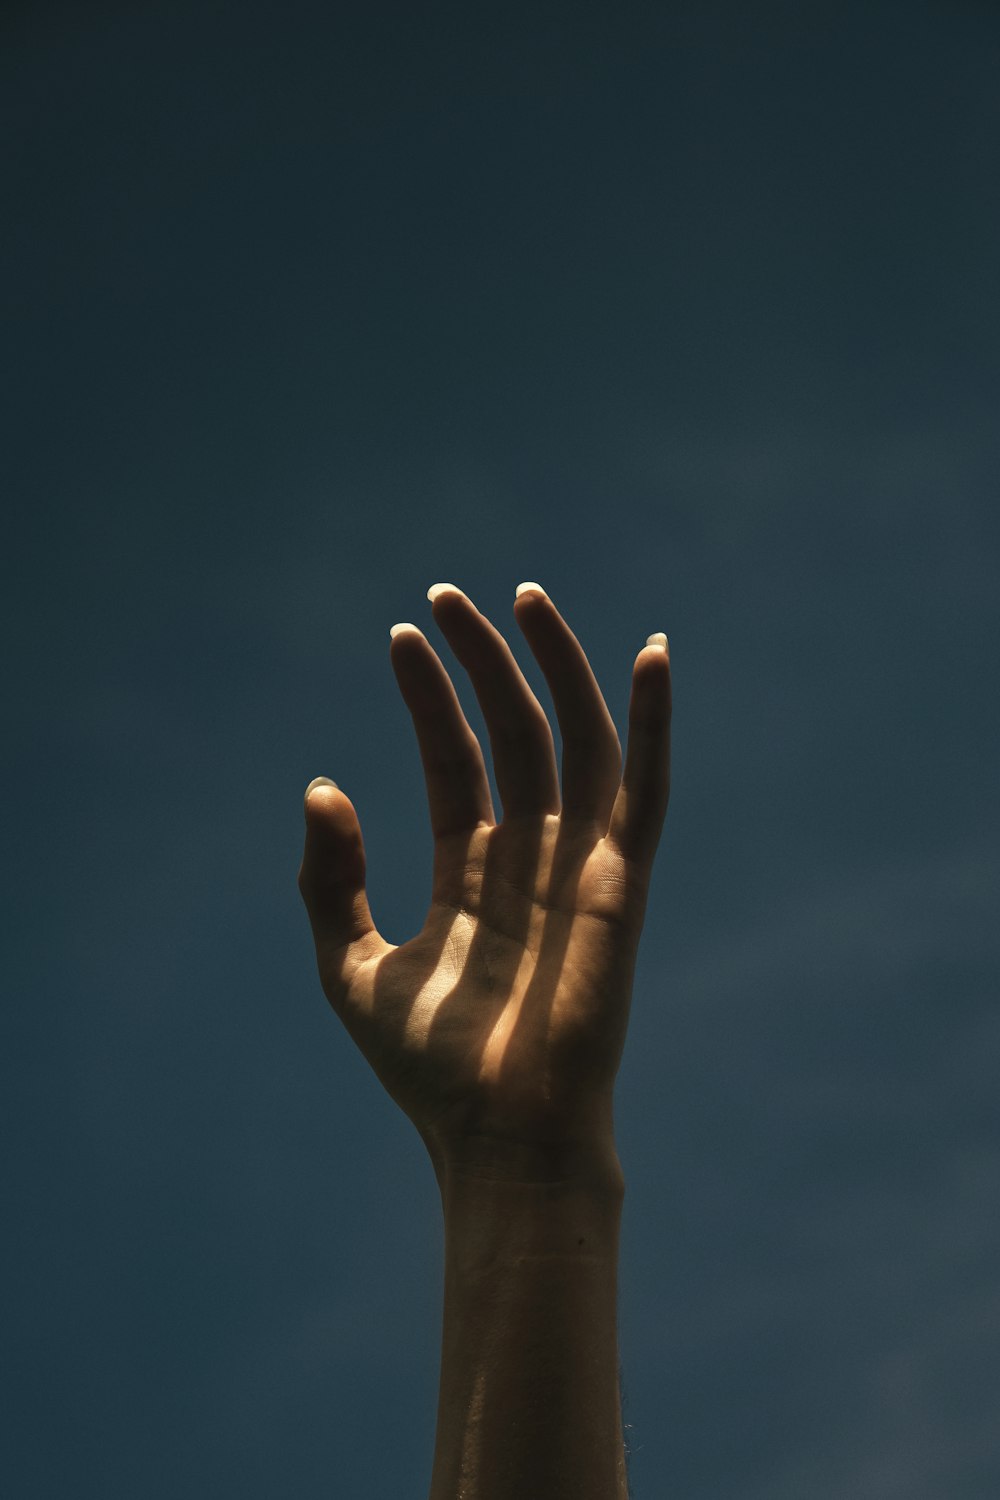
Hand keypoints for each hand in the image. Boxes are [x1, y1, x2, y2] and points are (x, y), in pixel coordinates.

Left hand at [297, 583, 670, 1177]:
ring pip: (576, 740)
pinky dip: (657, 723)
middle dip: (483, 662)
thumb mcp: (351, 967)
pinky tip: (653, 655)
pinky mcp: (625, 880)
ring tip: (519, 596)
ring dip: (555, 667)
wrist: (502, 1137)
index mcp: (472, 874)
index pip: (456, 760)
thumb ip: (331, 878)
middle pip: (513, 733)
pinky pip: (648, 787)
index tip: (401, 636)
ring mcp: (581, 863)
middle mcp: (531, 857)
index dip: (430, 697)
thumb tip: (323, 784)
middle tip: (446, 595)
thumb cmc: (431, 1071)